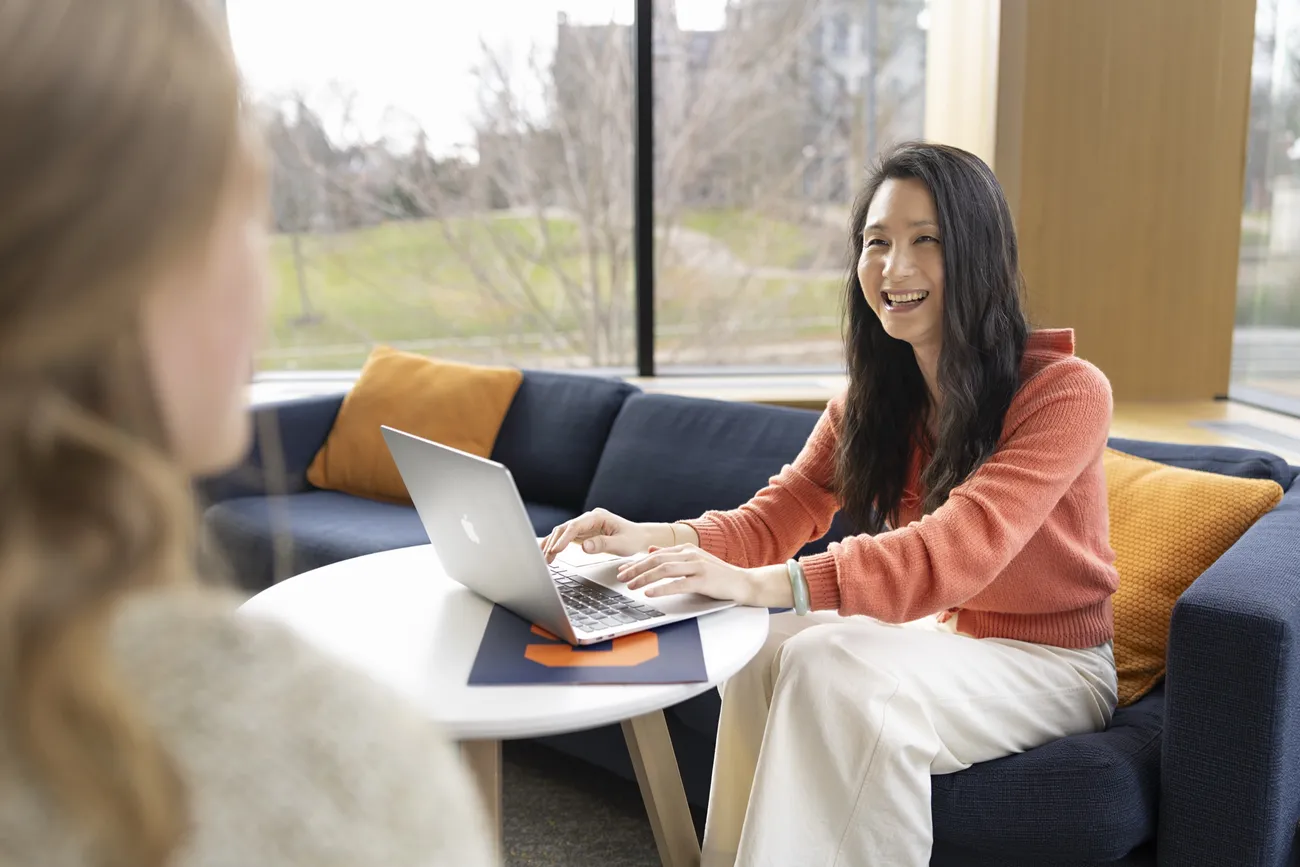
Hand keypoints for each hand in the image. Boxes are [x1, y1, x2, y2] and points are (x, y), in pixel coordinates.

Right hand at [541, 508, 661, 562]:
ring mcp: (585, 525)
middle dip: (553, 543)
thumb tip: (584, 546)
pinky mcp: (583, 533)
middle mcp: (589, 518)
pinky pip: (566, 537)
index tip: (556, 550)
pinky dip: (556, 544)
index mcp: (597, 517)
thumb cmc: (633, 539)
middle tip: (546, 558)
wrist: (639, 537)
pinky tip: (547, 552)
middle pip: (565, 528)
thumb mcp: (621, 544)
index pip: (575, 526)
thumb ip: (602, 544)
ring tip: (544, 559)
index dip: (564, 538)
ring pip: (562, 532)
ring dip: (552, 544)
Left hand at [615, 544, 794, 607]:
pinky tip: (650, 593)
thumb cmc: (719, 575)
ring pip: (664, 569)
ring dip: (644, 578)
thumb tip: (651, 550)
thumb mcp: (694, 561)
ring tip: (631, 586)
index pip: (655, 554)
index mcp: (686, 549)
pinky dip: (661, 588)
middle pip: (656, 559)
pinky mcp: (703, 580)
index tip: (622, 570)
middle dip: (635, 569)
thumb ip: (673, 556)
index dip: (636, 562)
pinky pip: (678, 583)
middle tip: (620, 577)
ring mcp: (697, 566)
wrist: (744, 582)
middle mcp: (690, 554)